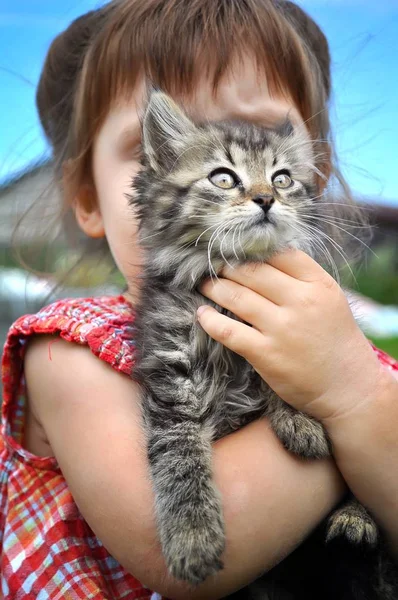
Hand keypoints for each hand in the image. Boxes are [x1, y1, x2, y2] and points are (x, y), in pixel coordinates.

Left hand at [197, 249, 384, 423]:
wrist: (348, 387)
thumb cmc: (335, 340)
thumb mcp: (330, 299)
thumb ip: (302, 278)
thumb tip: (262, 258)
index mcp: (318, 284)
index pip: (278, 253)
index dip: (252, 249)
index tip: (236, 250)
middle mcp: (301, 302)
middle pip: (251, 271)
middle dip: (226, 266)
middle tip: (212, 266)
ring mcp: (282, 328)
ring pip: (235, 296)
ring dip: (213, 288)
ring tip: (204, 284)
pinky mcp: (266, 354)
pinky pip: (228, 331)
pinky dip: (209, 320)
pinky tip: (202, 314)